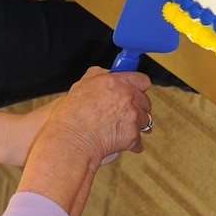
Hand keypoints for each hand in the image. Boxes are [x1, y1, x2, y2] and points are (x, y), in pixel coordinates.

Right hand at [18, 68, 152, 215]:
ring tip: (119, 129)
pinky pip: (139, 140)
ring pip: (145, 120)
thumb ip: (97, 75)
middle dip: (136, 108)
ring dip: (135, 125)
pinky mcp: (133, 136)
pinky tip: (118, 142)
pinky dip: (131, 143)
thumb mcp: (81, 85)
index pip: (142, 80)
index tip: (135, 91)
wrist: (70, 140)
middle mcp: (127, 97)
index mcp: (116, 82)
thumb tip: (106, 73)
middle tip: (123, 114)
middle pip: (145, 101)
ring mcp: (132, 117)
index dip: (137, 87)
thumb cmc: (70, 115)